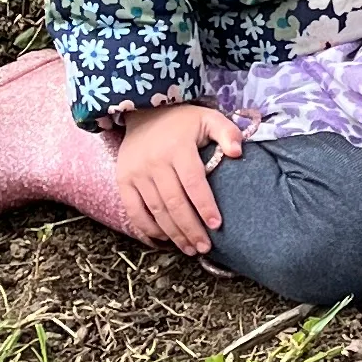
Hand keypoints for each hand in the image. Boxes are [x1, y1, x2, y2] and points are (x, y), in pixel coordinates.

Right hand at [114, 97, 243, 256]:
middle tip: (204, 247)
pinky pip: (134, 210)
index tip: (217, 225)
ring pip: (155, 211)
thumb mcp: (208, 118)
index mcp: (178, 147)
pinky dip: (147, 229)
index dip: (205, 206)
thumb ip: (227, 132)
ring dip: (173, 234)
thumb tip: (238, 153)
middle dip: (190, 229)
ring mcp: (136, 172)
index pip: (193, 182)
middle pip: (174, 202)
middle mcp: (154, 162)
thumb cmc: (183, 121)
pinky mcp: (123, 180)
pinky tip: (164, 240)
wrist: (144, 112)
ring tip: (189, 248)